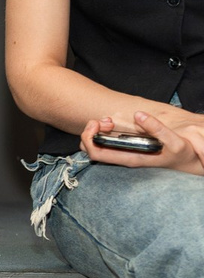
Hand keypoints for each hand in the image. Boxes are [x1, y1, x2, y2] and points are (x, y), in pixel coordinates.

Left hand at [82, 112, 203, 174]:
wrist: (187, 161)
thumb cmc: (181, 154)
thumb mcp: (175, 142)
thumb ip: (158, 129)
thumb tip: (139, 115)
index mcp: (130, 158)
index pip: (96, 153)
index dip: (89, 138)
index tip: (98, 123)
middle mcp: (123, 157)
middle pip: (92, 148)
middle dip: (91, 131)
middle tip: (104, 120)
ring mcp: (124, 153)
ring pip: (98, 144)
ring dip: (97, 130)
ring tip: (108, 121)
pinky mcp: (127, 149)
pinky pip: (107, 141)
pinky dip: (105, 131)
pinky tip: (113, 124)